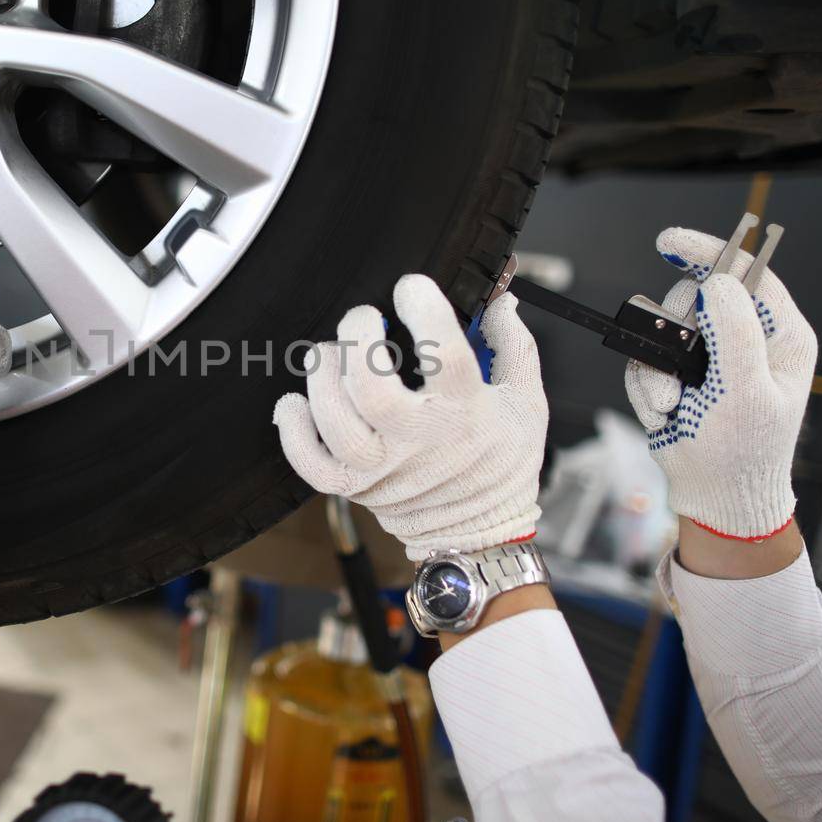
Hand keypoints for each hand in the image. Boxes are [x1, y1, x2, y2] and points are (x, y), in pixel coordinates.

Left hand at [272, 275, 546, 560]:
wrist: (480, 533)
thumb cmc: (502, 461)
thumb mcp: (527, 401)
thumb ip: (514, 346)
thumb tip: (501, 297)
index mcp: (465, 412)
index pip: (446, 353)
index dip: (425, 310)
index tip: (412, 288)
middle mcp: (420, 440)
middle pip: (372, 390)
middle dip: (358, 339)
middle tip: (362, 319)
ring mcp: (382, 468)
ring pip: (336, 423)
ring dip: (322, 377)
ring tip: (327, 353)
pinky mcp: (355, 488)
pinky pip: (310, 464)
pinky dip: (293, 432)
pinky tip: (295, 403)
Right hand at [625, 228, 817, 539]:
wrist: (715, 497)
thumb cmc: (745, 453)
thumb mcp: (747, 390)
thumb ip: (734, 330)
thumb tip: (717, 281)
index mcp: (780, 335)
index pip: (746, 273)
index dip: (709, 252)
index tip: (671, 242)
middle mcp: (745, 339)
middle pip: (693, 297)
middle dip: (676, 333)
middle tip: (682, 366)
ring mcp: (709, 357)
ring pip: (660, 329)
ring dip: (658, 370)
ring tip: (676, 402)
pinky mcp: (677, 374)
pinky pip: (643, 359)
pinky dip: (648, 388)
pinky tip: (670, 412)